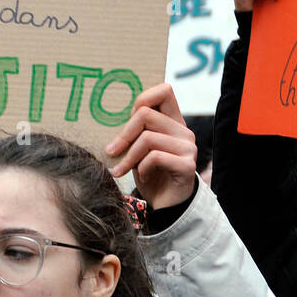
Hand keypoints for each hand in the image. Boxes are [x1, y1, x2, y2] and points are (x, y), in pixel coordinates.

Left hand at [105, 83, 196, 209]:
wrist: (168, 206)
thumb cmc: (150, 175)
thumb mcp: (138, 149)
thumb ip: (134, 130)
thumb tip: (108, 115)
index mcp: (173, 122)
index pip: (164, 90)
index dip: (142, 98)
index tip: (125, 118)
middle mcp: (184, 131)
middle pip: (146, 114)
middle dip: (123, 135)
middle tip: (111, 151)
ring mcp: (188, 148)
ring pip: (147, 138)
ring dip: (128, 156)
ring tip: (120, 170)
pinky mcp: (187, 166)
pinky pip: (155, 157)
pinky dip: (142, 168)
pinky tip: (142, 176)